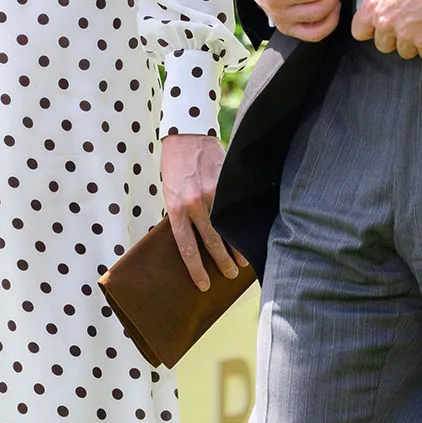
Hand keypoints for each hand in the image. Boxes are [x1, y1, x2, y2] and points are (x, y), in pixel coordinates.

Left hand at [160, 134, 245, 290]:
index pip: (186, 247)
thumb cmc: (175, 168)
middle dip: (222, 262)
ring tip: (243, 260)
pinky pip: (236, 207)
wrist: (186, 137)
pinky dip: (243, 221)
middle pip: (211, 242)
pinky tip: (251, 232)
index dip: (196, 269)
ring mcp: (212, 193)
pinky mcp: (225, 183)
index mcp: (176, 209)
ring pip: (227, 227)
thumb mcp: (170, 194)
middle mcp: (195, 204)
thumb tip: (194, 239)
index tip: (204, 285)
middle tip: (230, 275)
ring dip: (236, 246)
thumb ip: (181, 215)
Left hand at [352, 0, 421, 59]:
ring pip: (404, 52)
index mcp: (374, 5)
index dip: (369, 30)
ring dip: (413, 43)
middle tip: (407, 22)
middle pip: (383, 45)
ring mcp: (407, 35)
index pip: (359, 32)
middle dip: (394, 37)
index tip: (377, 27)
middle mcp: (387, 23)